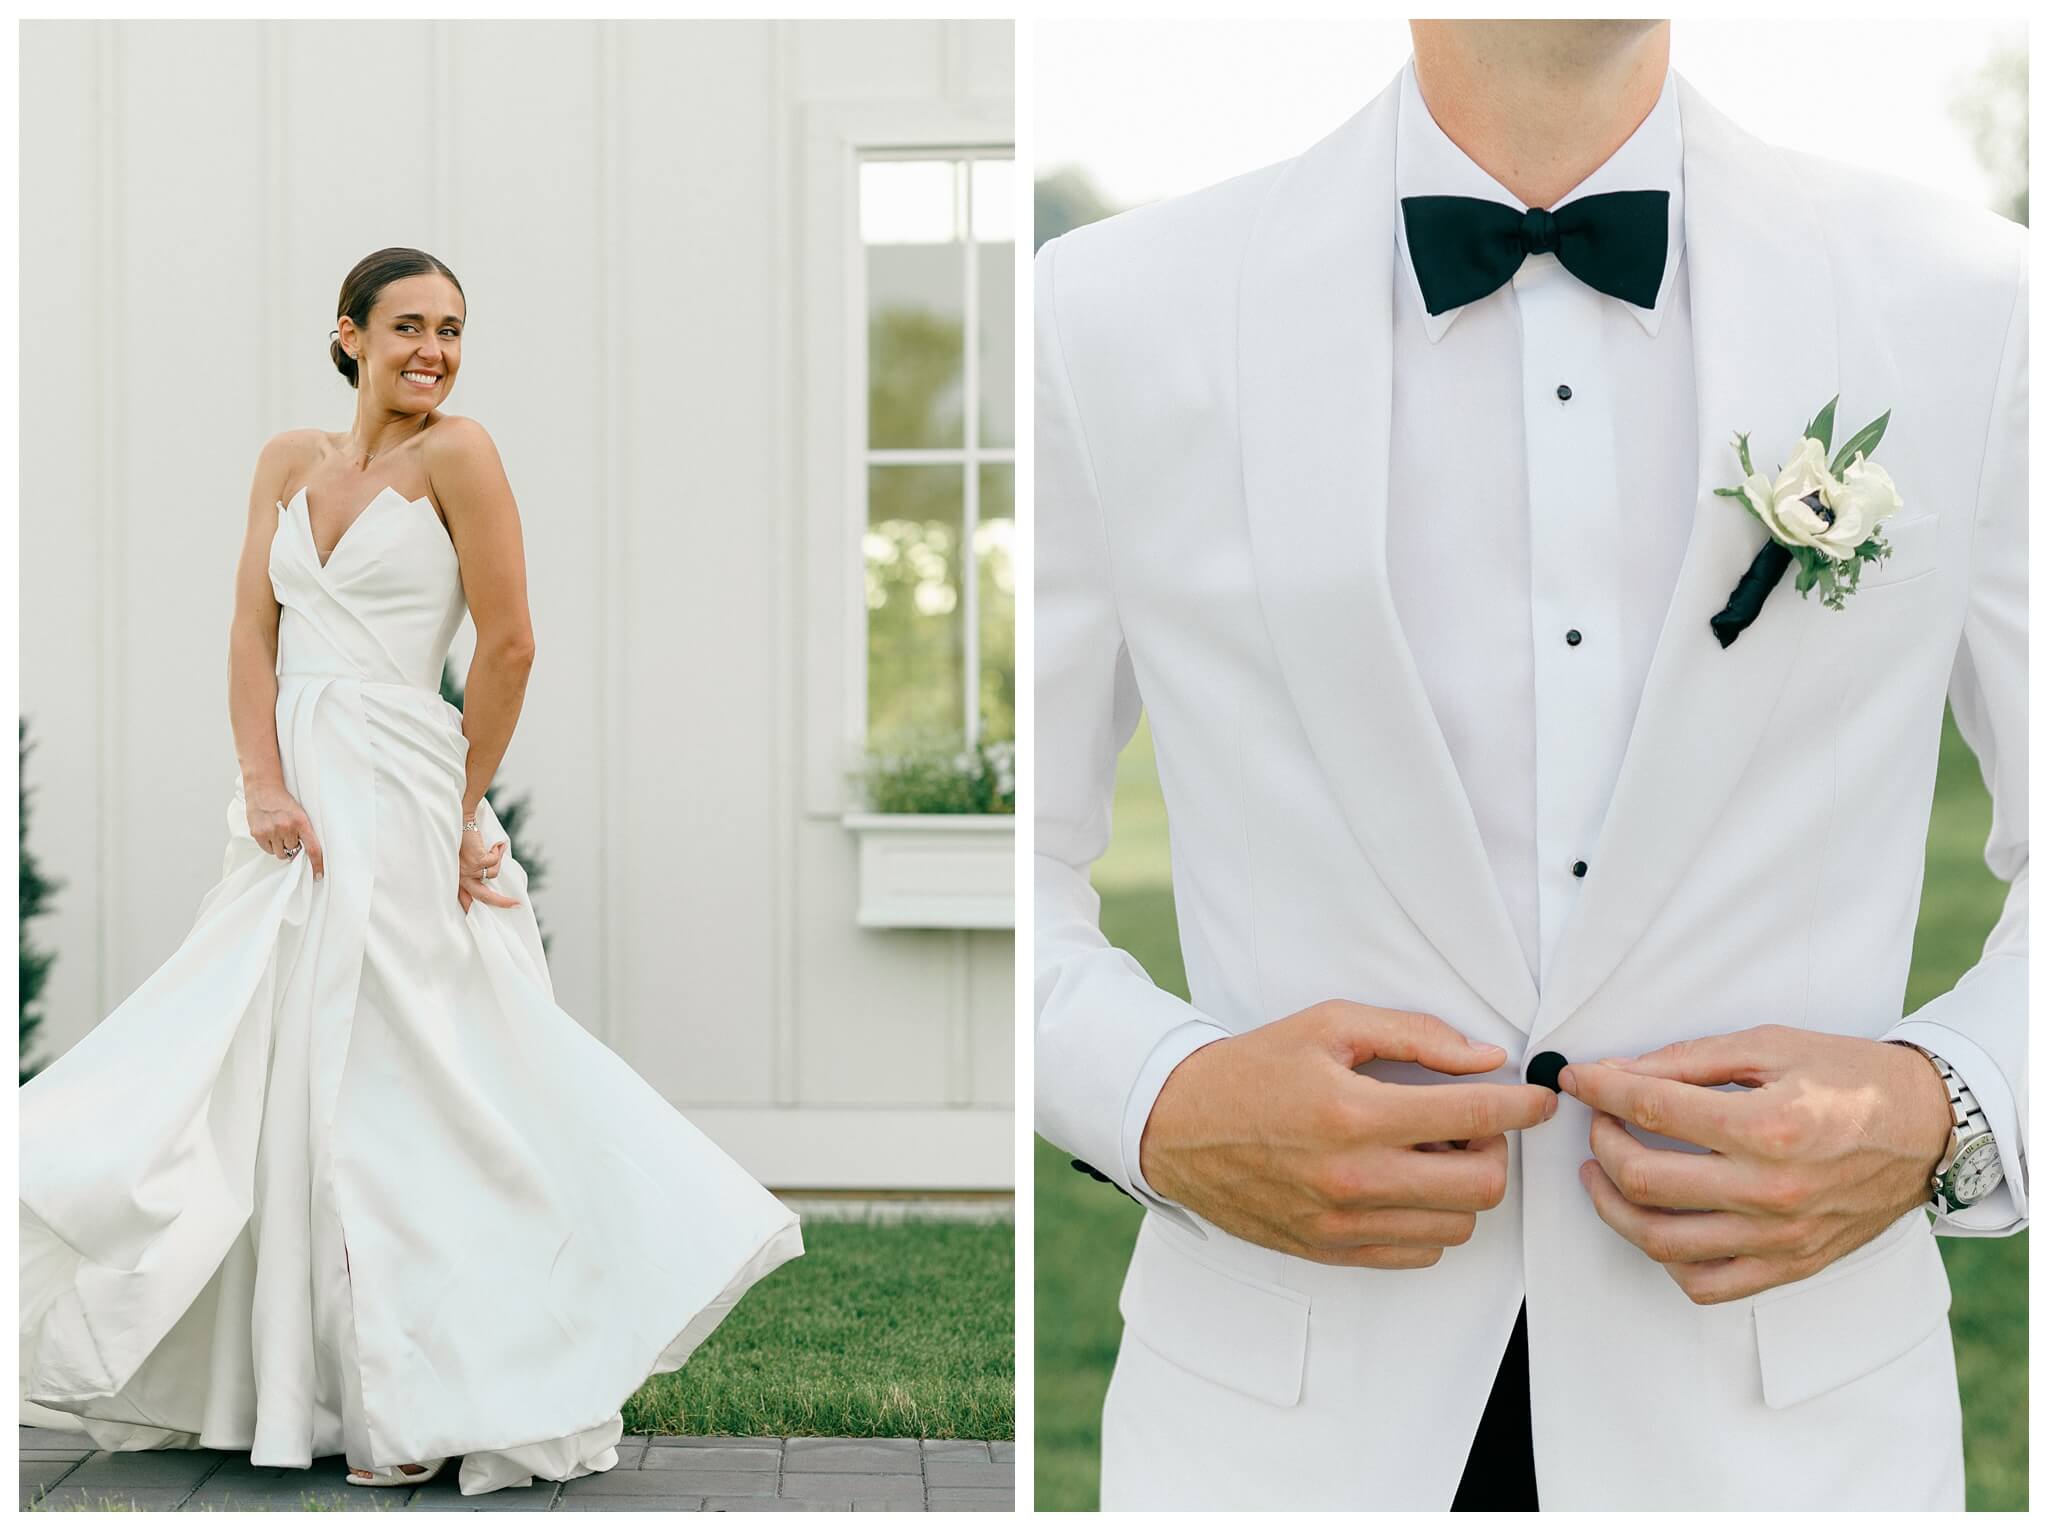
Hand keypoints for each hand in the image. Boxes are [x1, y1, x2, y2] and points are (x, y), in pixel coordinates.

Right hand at [245, 782, 322, 879]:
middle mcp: (286, 827)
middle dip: (293, 847)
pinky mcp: (258, 833)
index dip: (317, 864)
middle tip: (289, 834)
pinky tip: (270, 832)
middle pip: (293, 852)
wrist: (264, 789)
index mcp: (301, 822)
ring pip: (280, 854)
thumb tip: (304, 854)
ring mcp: (271, 831)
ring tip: (279, 832)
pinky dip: (270, 845)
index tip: (319, 875)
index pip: (313, 848)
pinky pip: (267, 850)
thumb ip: (303, 832)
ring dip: (281, 847)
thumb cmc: (284, 802)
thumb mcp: (300, 814)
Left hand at [457, 825, 518, 912]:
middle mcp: (460, 877)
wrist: (461, 820)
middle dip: (501, 902)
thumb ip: (478, 869)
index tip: (491, 915)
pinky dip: (498, 851)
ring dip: (498, 859)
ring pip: (493, 874)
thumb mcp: (469, 858)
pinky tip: (495, 844)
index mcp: (456, 878)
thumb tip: (493, 878)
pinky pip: (495, 862)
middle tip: (517, 904)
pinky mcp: (476, 862)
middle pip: (483, 897)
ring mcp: (468, 870)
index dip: (477, 909)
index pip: (465, 900)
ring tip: (495, 847)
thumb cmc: (465, 838)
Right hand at [1140, 1001, 1558, 1267]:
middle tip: (1469, 1124)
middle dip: (1493, 1150)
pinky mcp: (1332, 1250)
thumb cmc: (1254, 1068)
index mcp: (1353, 1113)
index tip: (1539, 1098)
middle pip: (1481, 1185)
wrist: (1178, 1126)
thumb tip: (1485, 1059)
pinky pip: (1419, 1253)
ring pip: (1457, 1226)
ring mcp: (1342, 1222)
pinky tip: (1404, 1185)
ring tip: (1429, 1154)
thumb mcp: (1329, 1025)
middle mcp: (1352, 1177)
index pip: (1473, 1115)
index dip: (1522, 1105)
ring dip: (1461, 1188)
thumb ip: (1414, 1036)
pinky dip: (1429, 1221)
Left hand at [1559, 1024, 1952, 1304]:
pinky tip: (1656, 1222)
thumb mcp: (1768, 1046)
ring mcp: (1780, 1235)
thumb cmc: (1850, 1077)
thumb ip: (1685, 1062)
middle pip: (1643, 1180)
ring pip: (1662, 1241)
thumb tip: (1615, 1073)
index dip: (1599, 1090)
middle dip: (1600, 1144)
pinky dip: (1666, 1259)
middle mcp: (1770, 1189)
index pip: (1651, 1109)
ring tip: (1603, 1175)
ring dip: (1613, 1206)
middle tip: (1597, 1122)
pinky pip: (1707, 1284)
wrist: (1928, 1127)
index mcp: (1767, 1126)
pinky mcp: (1791, 1264)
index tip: (1576, 1079)